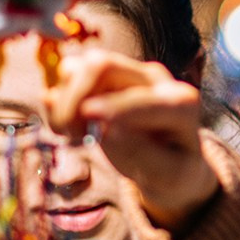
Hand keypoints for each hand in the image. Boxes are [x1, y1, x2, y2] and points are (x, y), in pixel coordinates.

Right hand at [44, 50, 219, 232]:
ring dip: (65, 100)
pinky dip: (58, 100)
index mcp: (181, 102)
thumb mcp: (167, 173)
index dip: (114, 107)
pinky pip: (69, 75)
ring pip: (80, 66)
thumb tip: (106, 129)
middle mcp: (153, 79)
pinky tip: (66, 128)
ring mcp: (127, 74)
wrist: (169, 161)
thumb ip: (140, 152)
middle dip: (76, 98)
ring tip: (72, 135)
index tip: (88, 119)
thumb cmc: (171, 168)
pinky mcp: (104, 79)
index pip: (145, 98)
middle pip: (103, 66)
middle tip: (74, 137)